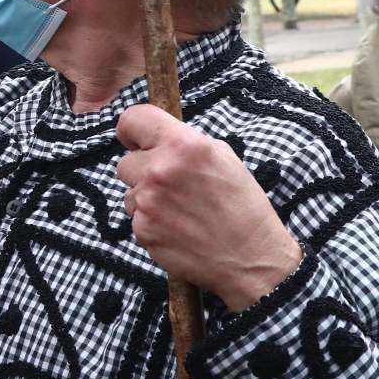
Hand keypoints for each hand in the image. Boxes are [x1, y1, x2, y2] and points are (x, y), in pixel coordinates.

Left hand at [116, 104, 302, 311]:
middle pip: (126, 161)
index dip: (132, 131)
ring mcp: (147, 202)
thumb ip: (184, 143)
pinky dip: (150, 221)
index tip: (137, 141)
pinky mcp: (141, 230)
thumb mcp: (223, 158)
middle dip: (143, 170)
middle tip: (172, 184)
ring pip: (129, 190)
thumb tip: (155, 138)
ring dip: (146, 197)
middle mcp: (160, 171)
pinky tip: (177, 227)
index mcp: (183, 146)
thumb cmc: (243, 206)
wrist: (252, 258)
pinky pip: (135, 216)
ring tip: (180, 209)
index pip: (132, 120)